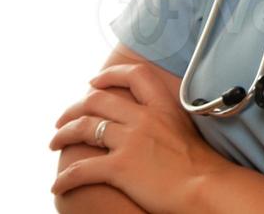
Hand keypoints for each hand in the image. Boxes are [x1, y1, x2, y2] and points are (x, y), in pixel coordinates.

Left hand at [50, 64, 229, 210]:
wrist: (208, 188)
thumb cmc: (203, 166)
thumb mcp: (188, 130)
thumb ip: (168, 121)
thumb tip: (157, 126)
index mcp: (164, 107)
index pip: (135, 76)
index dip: (109, 76)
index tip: (94, 82)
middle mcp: (144, 118)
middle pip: (97, 100)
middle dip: (74, 109)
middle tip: (64, 120)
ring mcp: (131, 141)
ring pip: (83, 128)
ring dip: (62, 136)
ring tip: (55, 144)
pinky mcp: (120, 167)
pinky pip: (81, 169)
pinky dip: (65, 178)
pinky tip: (58, 185)